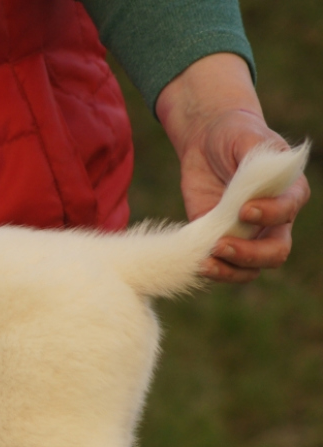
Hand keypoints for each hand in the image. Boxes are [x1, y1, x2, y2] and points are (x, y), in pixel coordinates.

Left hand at [155, 54, 310, 283]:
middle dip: (250, 254)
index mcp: (289, 192)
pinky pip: (223, 266)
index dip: (269, 215)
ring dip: (229, 270)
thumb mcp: (247, 138)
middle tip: (220, 245)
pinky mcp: (220, 239)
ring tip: (205, 263)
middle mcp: (273, 220)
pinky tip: (196, 263)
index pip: (287, 211)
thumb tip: (260, 179)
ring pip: (251, 268)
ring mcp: (247, 235)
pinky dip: (212, 270)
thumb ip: (257, 159)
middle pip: (275, 252)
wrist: (208, 142)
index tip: (243, 210)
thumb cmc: (235, 135)